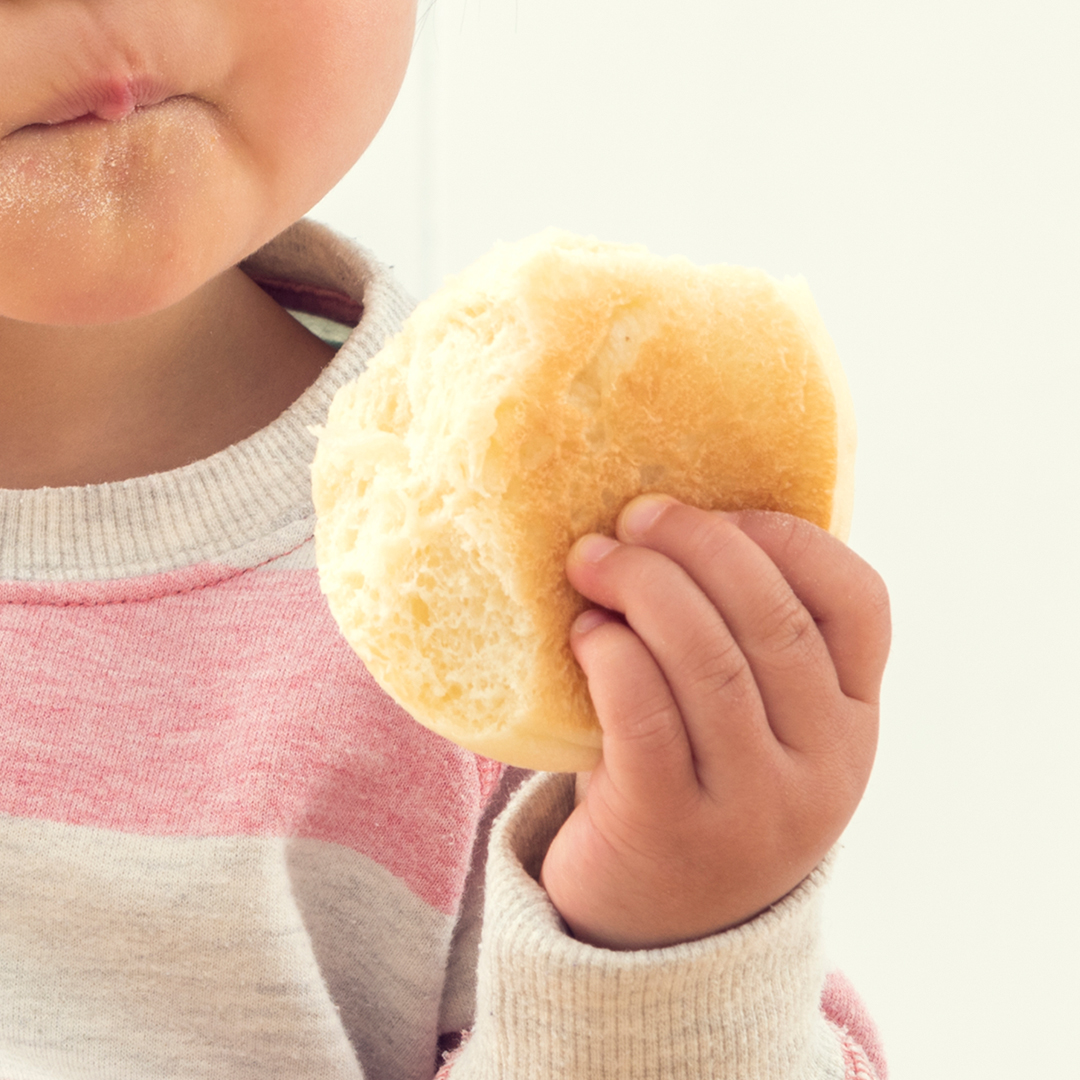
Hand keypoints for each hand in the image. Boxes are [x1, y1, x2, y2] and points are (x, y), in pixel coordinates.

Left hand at [539, 496, 889, 949]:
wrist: (661, 929)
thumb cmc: (699, 787)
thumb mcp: (756, 724)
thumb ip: (746, 642)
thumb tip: (672, 522)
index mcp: (854, 719)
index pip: (858, 602)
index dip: (786, 537)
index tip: (715, 510)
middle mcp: (824, 764)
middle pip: (772, 619)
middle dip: (695, 545)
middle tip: (632, 517)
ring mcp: (755, 806)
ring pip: (710, 662)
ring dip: (643, 588)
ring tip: (591, 561)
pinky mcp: (674, 830)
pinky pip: (647, 717)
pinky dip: (613, 656)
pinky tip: (584, 633)